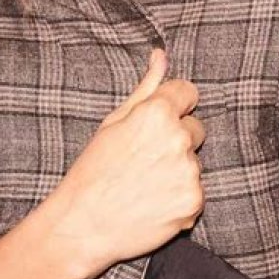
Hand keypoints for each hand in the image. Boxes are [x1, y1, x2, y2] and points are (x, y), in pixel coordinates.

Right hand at [50, 48, 206, 274]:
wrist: (82, 224)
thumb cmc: (93, 170)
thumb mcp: (114, 122)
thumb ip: (146, 87)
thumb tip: (161, 55)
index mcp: (157, 112)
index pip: (188, 92)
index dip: (174, 106)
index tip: (157, 123)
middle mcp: (178, 138)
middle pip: (195, 128)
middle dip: (177, 139)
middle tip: (143, 159)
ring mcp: (189, 172)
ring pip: (194, 162)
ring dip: (177, 170)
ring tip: (144, 184)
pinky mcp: (194, 202)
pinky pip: (195, 192)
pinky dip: (179, 198)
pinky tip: (152, 203)